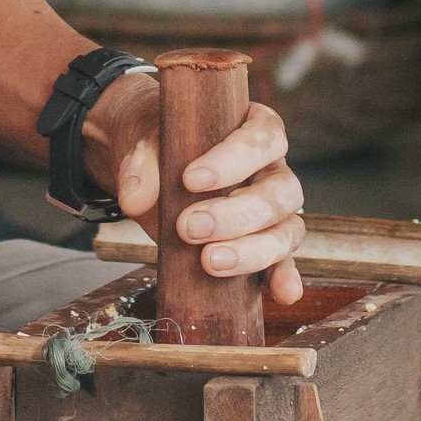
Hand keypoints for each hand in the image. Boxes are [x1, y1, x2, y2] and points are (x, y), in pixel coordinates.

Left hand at [83, 70, 306, 304]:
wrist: (149, 164)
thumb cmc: (159, 141)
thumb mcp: (145, 140)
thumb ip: (141, 164)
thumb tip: (135, 200)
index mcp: (254, 127)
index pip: (261, 139)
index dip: (233, 160)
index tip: (190, 179)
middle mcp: (272, 169)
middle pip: (279, 192)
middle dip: (234, 215)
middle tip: (188, 227)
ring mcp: (273, 211)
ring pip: (285, 230)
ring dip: (251, 250)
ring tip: (209, 262)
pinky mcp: (264, 246)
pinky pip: (284, 263)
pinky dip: (284, 278)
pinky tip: (281, 293)